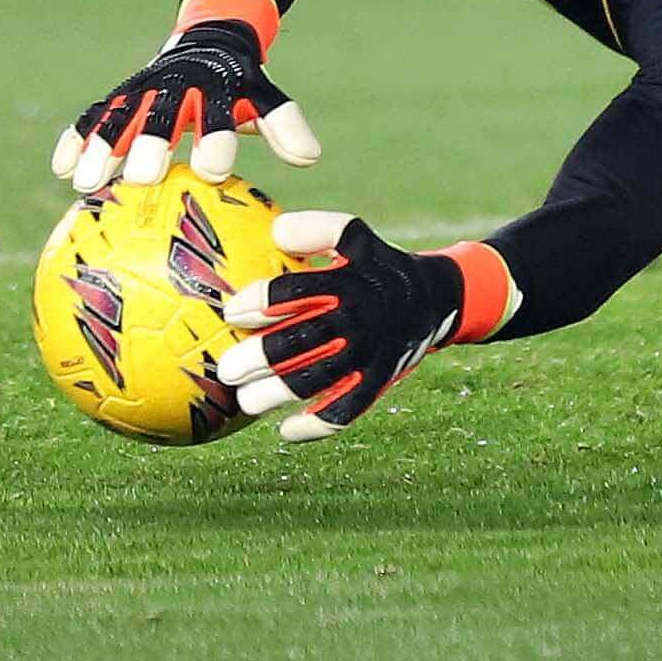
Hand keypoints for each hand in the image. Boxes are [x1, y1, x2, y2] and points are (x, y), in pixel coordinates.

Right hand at [52, 18, 319, 193]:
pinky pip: (94, 115)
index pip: (218, 115)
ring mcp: (145, 89)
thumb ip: (284, 125)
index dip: (215, 140)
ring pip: (120, 117)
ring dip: (103, 148)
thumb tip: (310, 159)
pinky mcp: (121, 94)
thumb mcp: (265, 98)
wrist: (209, 38)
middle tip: (143, 179)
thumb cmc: (240, 84)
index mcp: (218, 88)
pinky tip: (60, 169)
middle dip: (152, 144)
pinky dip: (77, 139)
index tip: (211, 170)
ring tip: (87, 184)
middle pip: (163, 116)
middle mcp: (178, 86)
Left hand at [216, 213, 517, 442]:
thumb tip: (276, 229)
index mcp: (350, 280)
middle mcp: (359, 318)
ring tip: (246, 401)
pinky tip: (286, 431)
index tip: (234, 312)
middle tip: (227, 369)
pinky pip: (347, 409)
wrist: (434, 299)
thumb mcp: (356, 239)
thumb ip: (319, 230)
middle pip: (302, 340)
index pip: (300, 289)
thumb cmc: (376, 267)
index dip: (264, 302)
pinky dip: (317, 424)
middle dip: (260, 357)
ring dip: (277, 393)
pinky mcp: (379, 380)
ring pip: (318, 379)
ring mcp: (370, 352)